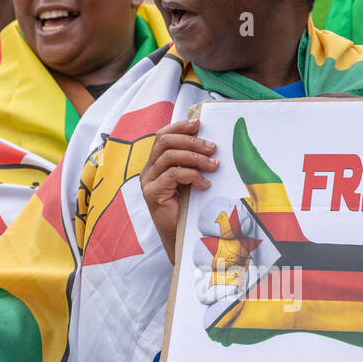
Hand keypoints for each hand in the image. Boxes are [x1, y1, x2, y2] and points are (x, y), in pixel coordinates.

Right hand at [139, 117, 217, 262]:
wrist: (179, 238)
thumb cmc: (187, 209)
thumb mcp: (190, 181)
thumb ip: (192, 163)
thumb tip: (210, 144)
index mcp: (155, 164)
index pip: (162, 136)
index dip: (179, 127)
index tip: (198, 123)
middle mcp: (148, 171)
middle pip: (164, 142)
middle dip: (191, 141)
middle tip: (212, 148)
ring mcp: (148, 182)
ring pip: (169, 156)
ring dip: (195, 158)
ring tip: (213, 166)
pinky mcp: (152, 194)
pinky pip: (173, 175)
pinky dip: (192, 176)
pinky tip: (204, 185)